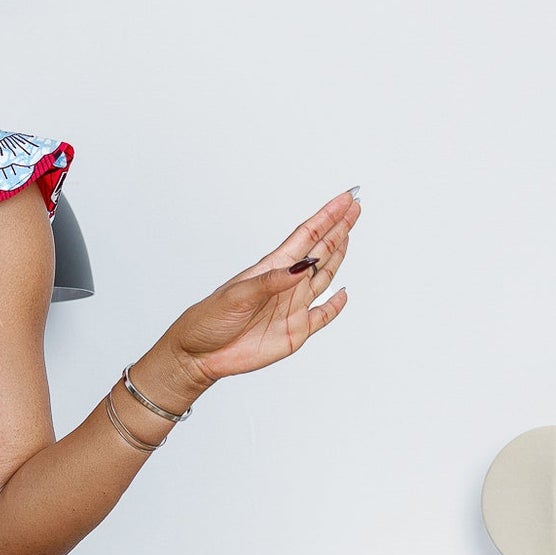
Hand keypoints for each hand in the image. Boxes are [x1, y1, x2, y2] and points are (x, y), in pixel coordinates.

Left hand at [152, 190, 356, 396]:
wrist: (200, 354)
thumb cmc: (210, 319)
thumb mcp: (237, 295)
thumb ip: (271, 282)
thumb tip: (301, 268)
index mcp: (272, 268)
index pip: (307, 237)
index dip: (327, 217)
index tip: (346, 200)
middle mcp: (286, 284)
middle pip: (319, 251)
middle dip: (339, 228)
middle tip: (355, 207)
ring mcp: (292, 307)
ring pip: (323, 276)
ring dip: (338, 256)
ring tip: (348, 234)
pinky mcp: (295, 331)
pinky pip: (322, 316)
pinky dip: (335, 306)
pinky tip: (343, 293)